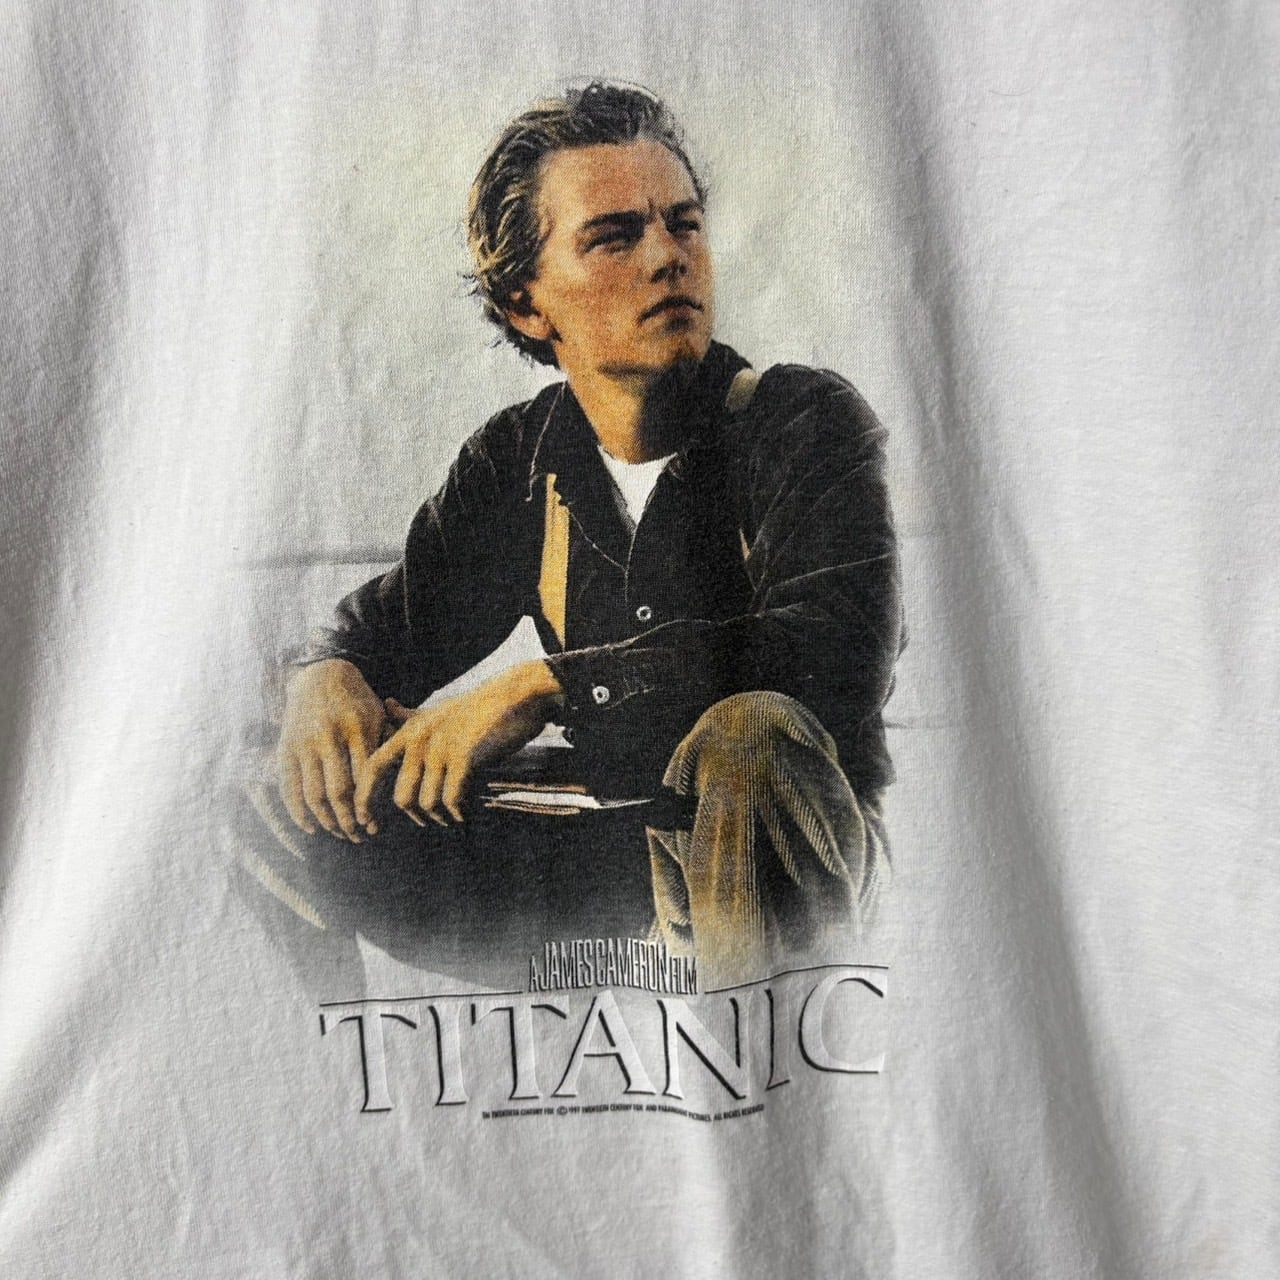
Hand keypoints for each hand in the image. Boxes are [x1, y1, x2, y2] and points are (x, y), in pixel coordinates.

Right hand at [277, 659, 386, 840]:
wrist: (320, 674)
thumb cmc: (358, 702)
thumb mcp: (379, 716)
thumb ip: (388, 749)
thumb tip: (393, 795)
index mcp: (359, 727)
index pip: (366, 778)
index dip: (370, 806)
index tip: (375, 826)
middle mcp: (329, 736)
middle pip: (340, 791)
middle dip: (350, 820)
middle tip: (359, 836)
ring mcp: (305, 743)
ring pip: (314, 794)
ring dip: (327, 821)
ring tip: (340, 833)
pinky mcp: (285, 748)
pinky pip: (289, 788)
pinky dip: (298, 813)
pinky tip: (312, 827)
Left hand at [355, 661, 562, 827]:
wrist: (516, 696)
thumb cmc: (478, 707)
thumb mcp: (438, 709)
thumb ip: (410, 715)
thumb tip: (388, 704)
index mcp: (410, 730)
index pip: (373, 767)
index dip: (365, 797)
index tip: (369, 819)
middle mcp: (420, 739)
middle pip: (402, 797)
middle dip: (415, 818)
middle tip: (429, 823)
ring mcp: (442, 748)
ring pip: (427, 803)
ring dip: (440, 817)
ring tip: (451, 818)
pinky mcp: (464, 757)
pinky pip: (452, 799)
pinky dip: (458, 813)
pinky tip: (465, 815)